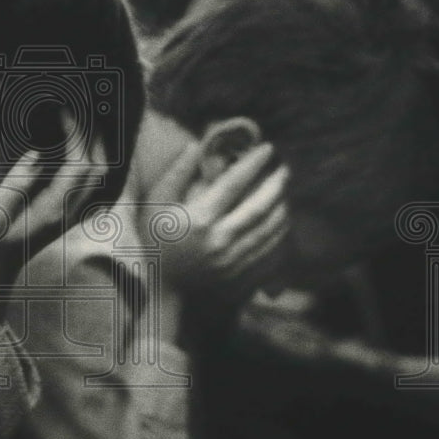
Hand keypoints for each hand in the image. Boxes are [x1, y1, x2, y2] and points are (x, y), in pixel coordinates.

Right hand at [0, 111, 108, 289]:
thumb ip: (16, 183)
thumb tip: (36, 153)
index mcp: (51, 211)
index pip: (78, 165)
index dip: (76, 134)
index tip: (63, 110)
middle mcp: (65, 215)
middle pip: (97, 171)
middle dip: (94, 138)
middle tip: (79, 111)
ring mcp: (65, 219)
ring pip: (95, 181)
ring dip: (94, 150)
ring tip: (80, 125)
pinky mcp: (59, 220)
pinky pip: (85, 188)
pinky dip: (87, 165)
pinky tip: (73, 152)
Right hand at [153, 141, 289, 317]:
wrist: (159, 293)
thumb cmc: (153, 243)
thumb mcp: (154, 205)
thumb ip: (175, 174)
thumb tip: (196, 145)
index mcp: (199, 220)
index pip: (234, 184)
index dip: (253, 163)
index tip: (266, 148)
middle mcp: (220, 241)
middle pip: (260, 207)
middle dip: (277, 184)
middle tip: (284, 168)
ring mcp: (234, 263)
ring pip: (271, 231)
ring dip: (283, 208)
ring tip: (284, 193)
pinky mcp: (242, 278)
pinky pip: (272, 254)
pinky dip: (281, 236)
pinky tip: (280, 223)